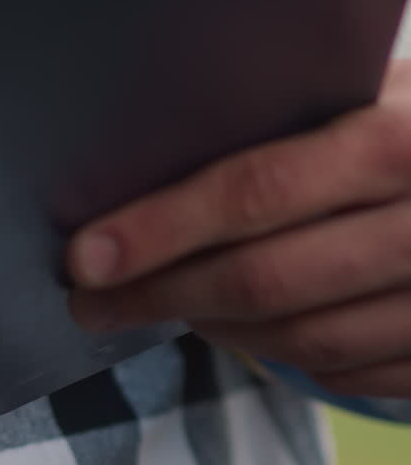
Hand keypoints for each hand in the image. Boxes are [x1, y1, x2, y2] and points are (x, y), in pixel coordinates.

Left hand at [69, 60, 410, 397]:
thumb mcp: (384, 88)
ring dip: (217, 332)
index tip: (86, 255)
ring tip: (163, 309)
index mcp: (403, 141)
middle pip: (267, 280)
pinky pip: (352, 376)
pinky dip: (287, 358)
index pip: (259, 190)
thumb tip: (160, 159)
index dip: (162, 228)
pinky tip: (245, 331)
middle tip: (91, 302)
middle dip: (162, 295)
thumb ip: (297, 118)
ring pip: (305, 342)